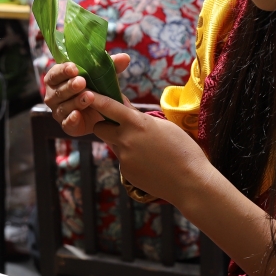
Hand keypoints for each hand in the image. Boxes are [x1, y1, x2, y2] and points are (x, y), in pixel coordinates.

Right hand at [42, 54, 129, 136]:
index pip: (55, 73)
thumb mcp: (103, 75)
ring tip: (90, 96)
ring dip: (76, 101)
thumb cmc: (96, 87)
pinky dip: (71, 119)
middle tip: (82, 82)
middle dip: (70, 86)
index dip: (63, 70)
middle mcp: (54, 95)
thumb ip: (111, 66)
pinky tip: (78, 115)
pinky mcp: (67, 125)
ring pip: (63, 107)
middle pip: (58, 90)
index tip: (74, 68)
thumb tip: (125, 57)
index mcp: (57, 79)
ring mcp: (59, 111)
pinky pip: (66, 123)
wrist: (102, 111)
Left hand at [89, 94, 211, 204]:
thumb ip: (140, 117)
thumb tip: (125, 108)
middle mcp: (126, 139)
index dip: (95, 99)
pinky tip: (150, 164)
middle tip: (120, 127)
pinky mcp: (126, 172)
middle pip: (100, 128)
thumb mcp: (164, 125)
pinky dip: (132, 160)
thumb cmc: (183, 149)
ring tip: (146, 150)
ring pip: (114, 145)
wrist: (190, 182)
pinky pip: (123, 161)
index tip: (85, 93)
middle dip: (105, 126)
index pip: (108, 107)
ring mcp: (124, 158)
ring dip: (122, 143)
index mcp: (137, 123)